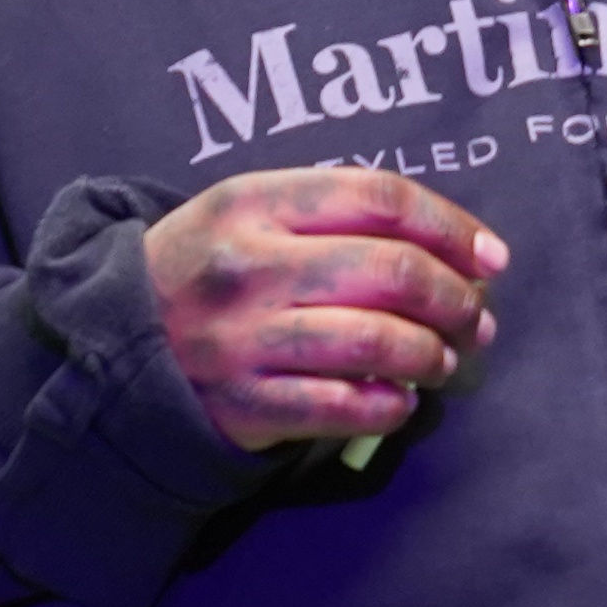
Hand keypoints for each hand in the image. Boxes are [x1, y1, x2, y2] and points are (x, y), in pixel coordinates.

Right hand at [141, 164, 507, 452]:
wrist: (115, 343)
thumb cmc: (207, 268)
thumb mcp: (249, 213)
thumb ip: (336, 214)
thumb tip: (457, 249)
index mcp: (252, 202)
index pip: (381, 199)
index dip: (452, 227)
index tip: (491, 257)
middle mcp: (249, 267)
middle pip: (393, 270)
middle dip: (455, 298)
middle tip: (477, 317)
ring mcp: (244, 340)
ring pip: (379, 342)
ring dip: (434, 355)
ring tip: (444, 360)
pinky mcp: (244, 405)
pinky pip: (344, 407)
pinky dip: (389, 405)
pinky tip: (399, 399)